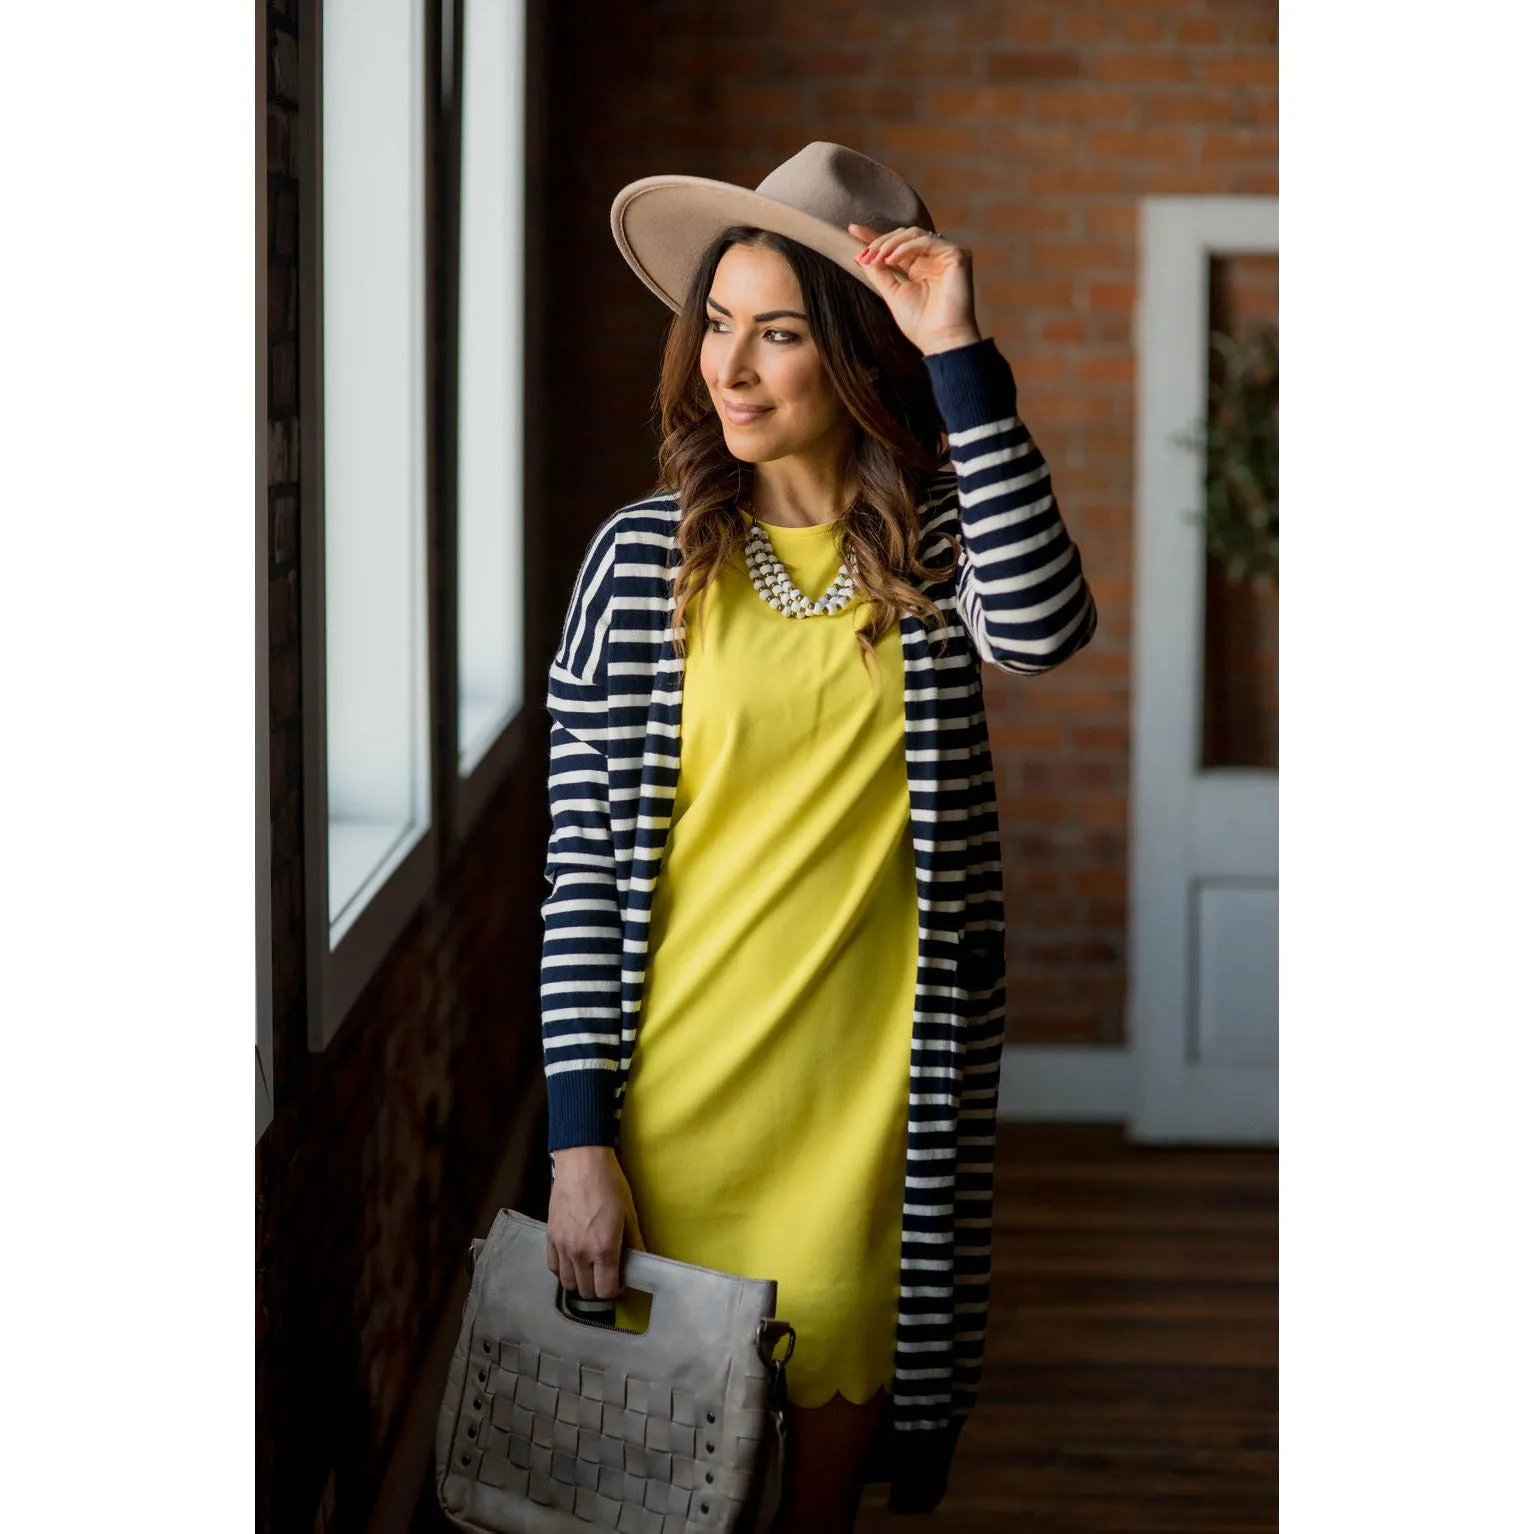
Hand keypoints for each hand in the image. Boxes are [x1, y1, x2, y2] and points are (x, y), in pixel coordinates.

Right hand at [546, 1145, 646, 1300]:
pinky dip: (563, 1270)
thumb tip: (642, 1262)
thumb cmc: (611, 1185)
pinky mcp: (550, 1237)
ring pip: (567, 1283)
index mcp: (604, 1249)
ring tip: (590, 1271)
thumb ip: (635, 1243)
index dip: (616, 1291)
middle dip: (599, 1290)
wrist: (582, 1163)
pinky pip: (552, 1267)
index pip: (606, 1290)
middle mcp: (581, 1254)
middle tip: (607, 1277)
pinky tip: (573, 1262)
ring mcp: (562, 1247)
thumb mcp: (630, 1214)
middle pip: (587, 1291)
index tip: (621, 1283)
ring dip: (581, 1283)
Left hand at [847, 221, 983, 356]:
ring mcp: (946, 255)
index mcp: (919, 267)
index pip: (895, 246)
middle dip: (880, 242)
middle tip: (864, 256)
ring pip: (913, 233)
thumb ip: (879, 274)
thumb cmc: (920, 324)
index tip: (852, 230)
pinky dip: (905, 247)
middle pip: (903, 235)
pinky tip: (890, 260)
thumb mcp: (892, 294)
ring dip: (890, 244)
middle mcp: (933, 258)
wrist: (941, 339)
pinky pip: (926, 241)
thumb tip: (861, 256)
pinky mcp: (957, 255)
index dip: (874, 236)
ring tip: (876, 259)